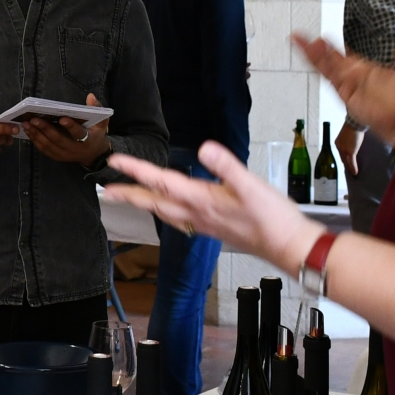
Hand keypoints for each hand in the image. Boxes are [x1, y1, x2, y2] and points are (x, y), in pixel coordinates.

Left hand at [22, 92, 109, 167]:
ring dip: (36, 134)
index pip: (78, 134)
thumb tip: (91, 96)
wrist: (93, 154)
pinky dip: (35, 140)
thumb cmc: (96, 134)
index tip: (62, 118)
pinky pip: (44, 149)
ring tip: (26, 124)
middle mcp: (75, 149)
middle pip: (58, 140)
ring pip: (48, 145)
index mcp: (87, 140)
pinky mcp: (57, 157)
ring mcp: (64, 155)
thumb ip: (98, 109)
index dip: (70, 127)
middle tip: (33, 119)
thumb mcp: (102, 122)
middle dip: (45, 129)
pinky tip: (28, 131)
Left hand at [103, 142, 323, 275]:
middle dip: (129, 194)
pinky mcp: (211, 228)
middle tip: (107, 190)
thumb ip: (227, 165)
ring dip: (144, 204)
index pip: (161, 182)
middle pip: (154, 202)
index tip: (115, 161)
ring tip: (128, 198)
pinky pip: (178, 219)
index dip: (137, 170)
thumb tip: (205, 148)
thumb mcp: (251, 185)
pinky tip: (166, 211)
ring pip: (163, 212)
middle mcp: (196, 214)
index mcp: (201, 200)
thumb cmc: (272, 218)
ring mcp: (203, 224)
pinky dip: (164, 213)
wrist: (288, 246)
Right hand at [293, 35, 394, 146]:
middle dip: (315, 48)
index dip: (333, 46)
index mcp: (365, 70)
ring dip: (313, 54)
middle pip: (329, 59)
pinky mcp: (344, 94)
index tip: (322, 37)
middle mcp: (353, 77)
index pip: (344, 55)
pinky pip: (329, 78)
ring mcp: (347, 85)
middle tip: (301, 36)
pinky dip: (320, 67)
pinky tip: (311, 56)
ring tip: (300, 41)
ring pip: (325, 66)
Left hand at [335, 121, 362, 177]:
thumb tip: (354, 145)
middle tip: (350, 171)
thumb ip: (350, 141)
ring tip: (353, 174)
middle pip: (342, 159)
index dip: (344, 159)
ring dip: (350, 169)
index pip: (340, 153)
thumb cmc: (354, 126)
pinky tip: (355, 173)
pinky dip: (353, 168)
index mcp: (338, 142)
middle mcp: (339, 147)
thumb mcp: (350, 135)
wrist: (355, 123)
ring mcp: (344, 150)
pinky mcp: (350, 152)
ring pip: (346, 162)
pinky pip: (351, 162)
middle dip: (346, 165)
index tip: (347, 164)